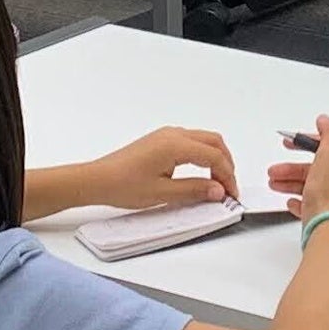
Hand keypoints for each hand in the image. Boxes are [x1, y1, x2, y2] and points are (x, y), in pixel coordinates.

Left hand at [90, 126, 237, 210]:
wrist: (96, 180)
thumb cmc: (123, 185)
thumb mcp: (162, 193)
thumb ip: (194, 190)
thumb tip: (218, 190)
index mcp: (176, 144)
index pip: (214, 157)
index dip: (227, 176)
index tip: (231, 194)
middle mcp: (173, 134)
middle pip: (214, 142)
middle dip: (226, 164)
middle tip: (228, 187)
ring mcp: (166, 135)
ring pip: (204, 140)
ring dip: (215, 158)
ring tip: (216, 183)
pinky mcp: (160, 140)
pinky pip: (191, 141)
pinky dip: (202, 155)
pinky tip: (200, 173)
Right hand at [270, 113, 328, 221]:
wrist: (325, 228)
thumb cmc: (328, 194)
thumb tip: (326, 120)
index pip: (326, 148)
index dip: (307, 142)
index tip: (290, 140)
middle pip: (313, 168)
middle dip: (291, 167)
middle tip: (274, 168)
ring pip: (306, 186)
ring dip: (288, 182)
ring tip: (272, 183)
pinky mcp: (320, 216)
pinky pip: (306, 206)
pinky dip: (296, 201)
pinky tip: (290, 201)